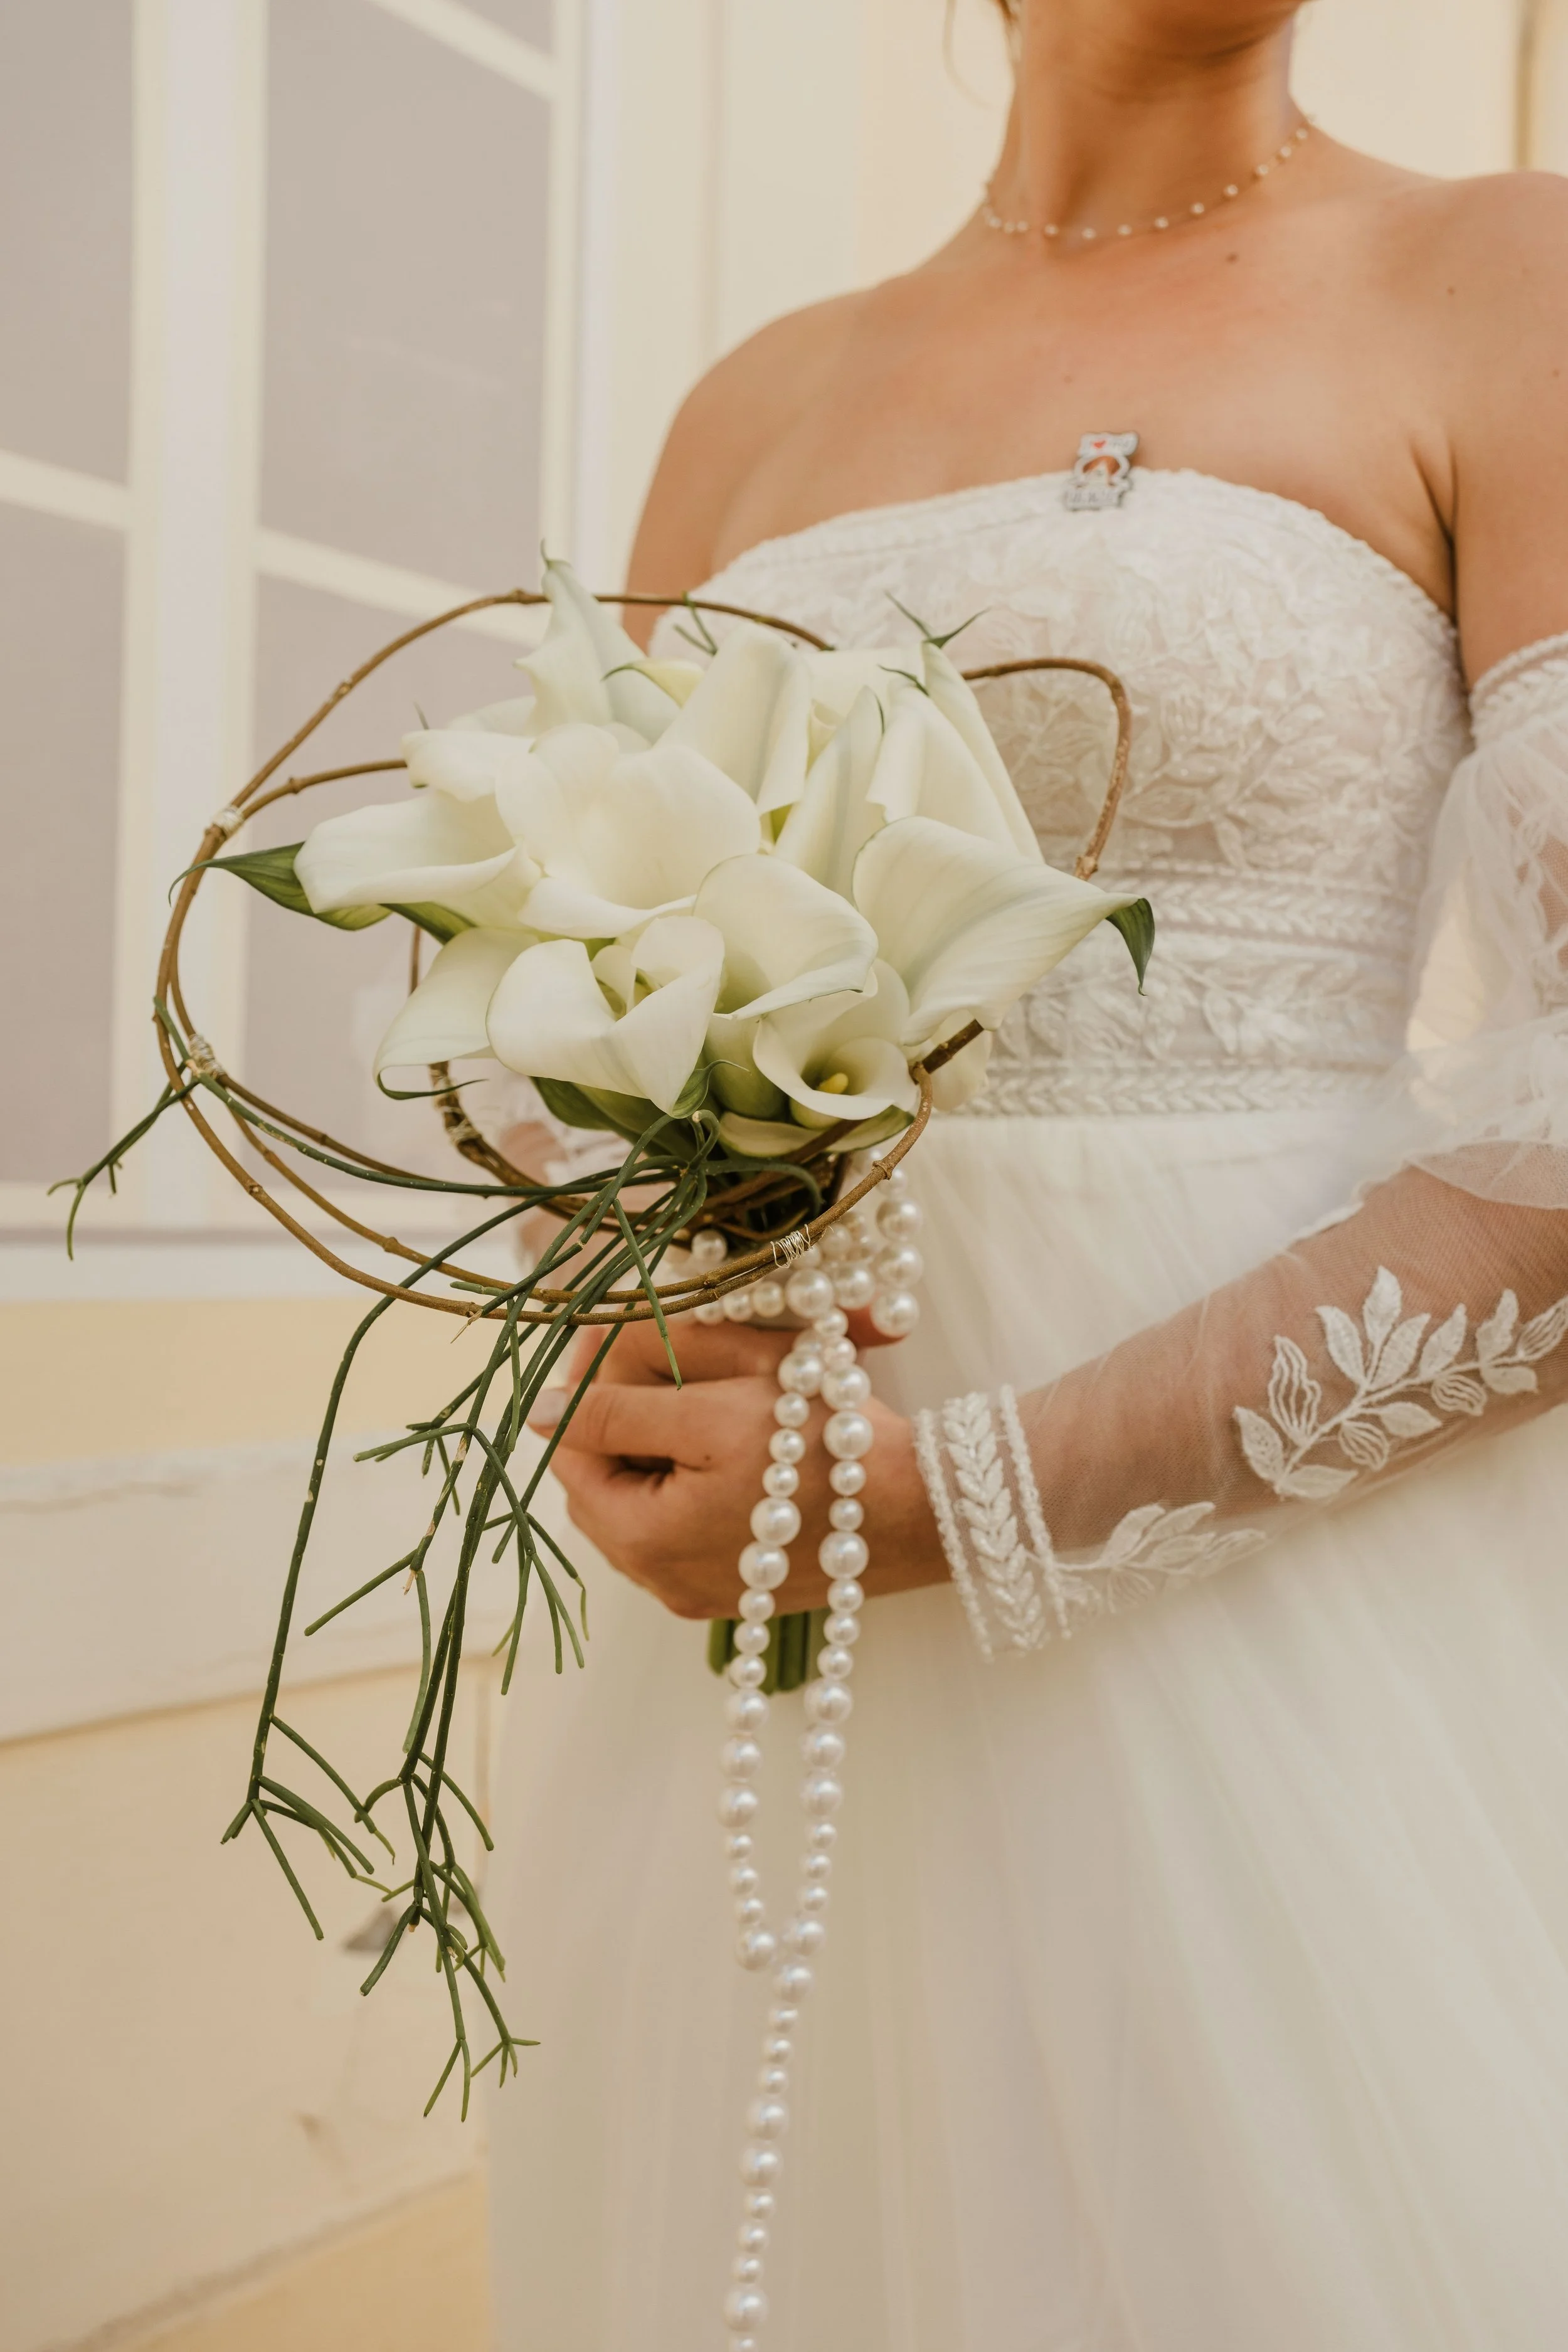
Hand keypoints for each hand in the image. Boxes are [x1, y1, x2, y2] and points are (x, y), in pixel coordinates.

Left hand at [529, 1317, 946, 1619]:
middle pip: (610, 1484)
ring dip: (673, 1450)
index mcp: (641, 1541)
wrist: (924, 1508)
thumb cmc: (818, 1453)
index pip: (573, 1458)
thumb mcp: (710, 1412)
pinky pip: (696, 1527)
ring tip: (723, 1409)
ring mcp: (706, 1593)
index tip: (635, 1352)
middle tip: (686, 1377)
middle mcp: (662, 1583)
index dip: (596, 1395)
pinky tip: (749, 1452)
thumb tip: (537, 1413)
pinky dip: (708, 1483)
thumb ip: (617, 1412)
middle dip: (636, 1423)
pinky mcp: (747, 1589)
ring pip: (653, 1502)